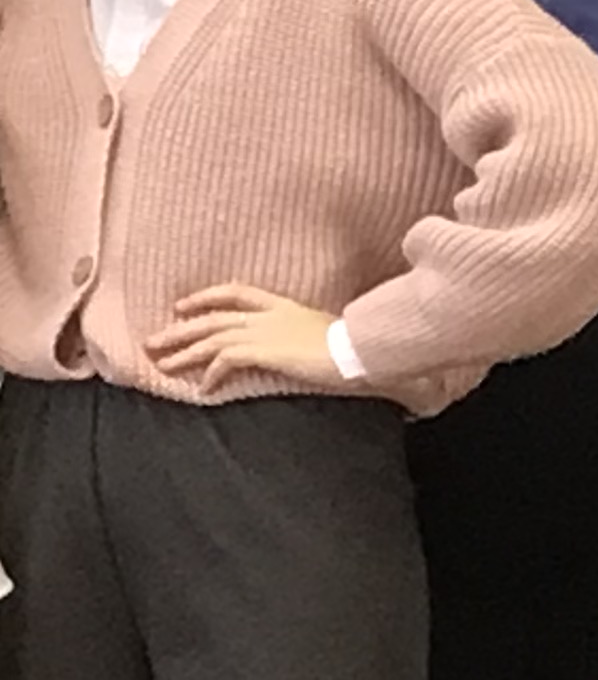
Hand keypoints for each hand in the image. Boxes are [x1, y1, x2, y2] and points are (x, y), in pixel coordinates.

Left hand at [147, 285, 342, 392]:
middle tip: (154, 342)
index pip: (236, 292)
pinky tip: (203, 387)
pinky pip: (226, 360)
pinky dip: (211, 373)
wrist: (361, 349)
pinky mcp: (264, 351)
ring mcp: (266, 331)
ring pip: (213, 338)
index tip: (182, 306)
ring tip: (164, 366)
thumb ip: (302, 336)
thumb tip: (296, 348)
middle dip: (180, 330)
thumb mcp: (323, 334)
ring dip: (185, 353)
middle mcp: (270, 315)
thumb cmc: (353, 346)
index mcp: (284, 306)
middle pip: (213, 318)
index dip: (205, 297)